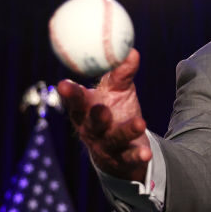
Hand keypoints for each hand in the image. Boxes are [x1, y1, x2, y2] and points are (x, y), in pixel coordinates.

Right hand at [56, 49, 151, 181]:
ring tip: (140, 123)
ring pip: (114, 139)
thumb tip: (132, 51)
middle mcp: (91, 129)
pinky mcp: (121, 160)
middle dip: (95, 116)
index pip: (75, 100)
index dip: (69, 94)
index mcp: (84, 110)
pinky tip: (146, 153)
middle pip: (90, 123)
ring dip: (125, 131)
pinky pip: (129, 158)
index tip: (64, 84)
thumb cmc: (115, 111)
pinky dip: (137, 155)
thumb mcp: (118, 91)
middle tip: (102, 109)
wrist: (121, 148)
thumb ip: (122, 73)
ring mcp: (105, 146)